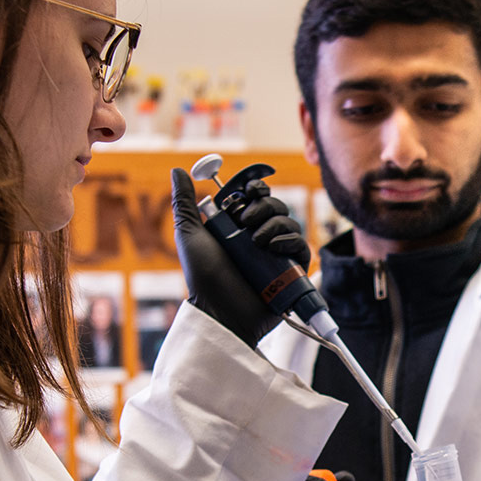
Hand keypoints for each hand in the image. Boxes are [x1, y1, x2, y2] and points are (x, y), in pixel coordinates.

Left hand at [169, 167, 312, 346]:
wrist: (220, 310)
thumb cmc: (203, 277)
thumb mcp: (190, 235)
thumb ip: (185, 203)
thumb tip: (178, 169)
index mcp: (238, 226)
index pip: (256, 197)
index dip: (257, 189)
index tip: (250, 190)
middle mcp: (259, 237)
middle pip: (276, 206)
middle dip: (264, 207)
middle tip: (245, 222)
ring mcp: (276, 254)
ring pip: (290, 223)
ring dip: (275, 224)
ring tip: (256, 241)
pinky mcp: (291, 271)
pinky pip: (302, 247)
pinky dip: (290, 241)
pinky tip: (273, 247)